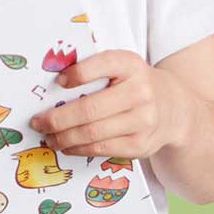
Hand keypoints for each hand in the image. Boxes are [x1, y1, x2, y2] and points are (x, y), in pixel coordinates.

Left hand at [30, 50, 186, 159]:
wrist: (175, 109)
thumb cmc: (134, 84)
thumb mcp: (121, 67)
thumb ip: (93, 69)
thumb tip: (50, 85)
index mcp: (130, 65)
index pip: (103, 64)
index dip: (78, 73)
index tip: (58, 82)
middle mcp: (140, 92)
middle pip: (89, 109)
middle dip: (57, 119)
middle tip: (37, 122)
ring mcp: (143, 121)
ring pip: (92, 133)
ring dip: (63, 137)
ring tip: (47, 136)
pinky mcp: (141, 145)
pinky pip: (101, 149)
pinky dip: (77, 148)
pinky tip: (65, 145)